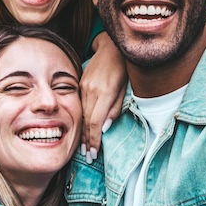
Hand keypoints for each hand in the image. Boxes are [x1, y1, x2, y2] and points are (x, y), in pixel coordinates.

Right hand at [80, 32, 127, 162]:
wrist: (111, 47)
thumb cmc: (124, 68)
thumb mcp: (126, 88)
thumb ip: (115, 109)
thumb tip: (105, 128)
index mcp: (104, 93)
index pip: (96, 123)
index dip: (94, 140)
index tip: (94, 154)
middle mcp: (91, 91)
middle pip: (86, 122)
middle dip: (86, 141)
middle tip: (88, 158)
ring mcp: (83, 87)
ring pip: (81, 115)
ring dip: (82, 133)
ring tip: (83, 149)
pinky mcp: (80, 84)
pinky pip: (79, 106)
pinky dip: (80, 120)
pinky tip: (81, 130)